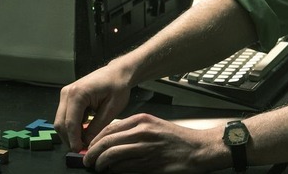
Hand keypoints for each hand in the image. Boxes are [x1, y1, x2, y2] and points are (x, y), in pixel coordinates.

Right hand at [54, 62, 133, 150]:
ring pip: (61, 121)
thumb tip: (87, 142)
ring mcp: (65, 94)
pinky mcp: (68, 97)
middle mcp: (67, 93)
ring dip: (70, 133)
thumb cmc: (118, 87)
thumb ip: (98, 126)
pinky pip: (65, 116)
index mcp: (77, 94)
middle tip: (83, 149)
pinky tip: (85, 130)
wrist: (118, 72)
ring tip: (85, 140)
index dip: (74, 140)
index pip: (70, 123)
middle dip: (70, 138)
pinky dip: (72, 125)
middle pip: (60, 123)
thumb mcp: (112, 108)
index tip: (80, 151)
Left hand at [84, 113, 223, 172]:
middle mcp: (142, 132)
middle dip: (92, 153)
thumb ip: (134, 130)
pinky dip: (114, 170)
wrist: (199, 149)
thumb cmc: (179, 139)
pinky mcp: (149, 163)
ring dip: (100, 164)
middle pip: (106, 141)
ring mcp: (145, 148)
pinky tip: (112, 171)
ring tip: (98, 168)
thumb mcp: (155, 126)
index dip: (95, 140)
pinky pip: (123, 167)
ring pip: (111, 155)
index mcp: (142, 120)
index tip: (90, 148)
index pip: (109, 129)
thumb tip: (111, 141)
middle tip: (88, 161)